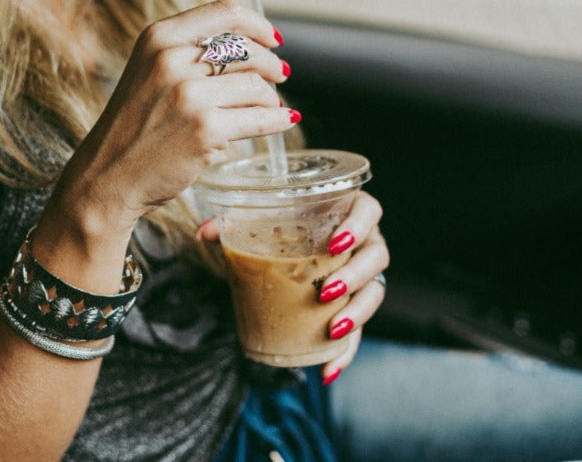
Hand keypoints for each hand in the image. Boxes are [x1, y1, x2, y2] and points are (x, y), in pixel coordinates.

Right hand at [54, 0, 293, 243]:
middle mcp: (172, 60)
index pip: (224, 13)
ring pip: (256, 85)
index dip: (258, 25)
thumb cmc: (133, 128)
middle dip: (271, 64)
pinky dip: (278, 120)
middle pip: (247, 50)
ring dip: (271, 97)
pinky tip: (285, 121)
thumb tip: (253, 48)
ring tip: (271, 106)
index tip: (273, 39)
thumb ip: (189, 55)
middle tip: (280, 75)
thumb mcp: (150, 74)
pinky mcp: (206, 129)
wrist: (108, 176)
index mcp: (158, 38)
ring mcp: (190, 95)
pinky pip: (260, 118)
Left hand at [196, 190, 388, 384]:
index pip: (368, 211)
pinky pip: (361, 330)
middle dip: (355, 275)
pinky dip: (346, 353)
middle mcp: (367, 241)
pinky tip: (328, 370)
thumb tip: (204, 232)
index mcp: (350, 211)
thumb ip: (236, 222)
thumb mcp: (266, 220)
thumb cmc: (288, 224)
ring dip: (358, 313)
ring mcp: (366, 274)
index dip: (358, 226)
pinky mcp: (358, 305)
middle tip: (325, 291)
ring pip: (376, 292)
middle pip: (377, 255)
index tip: (335, 244)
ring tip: (333, 329)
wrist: (294, 242)